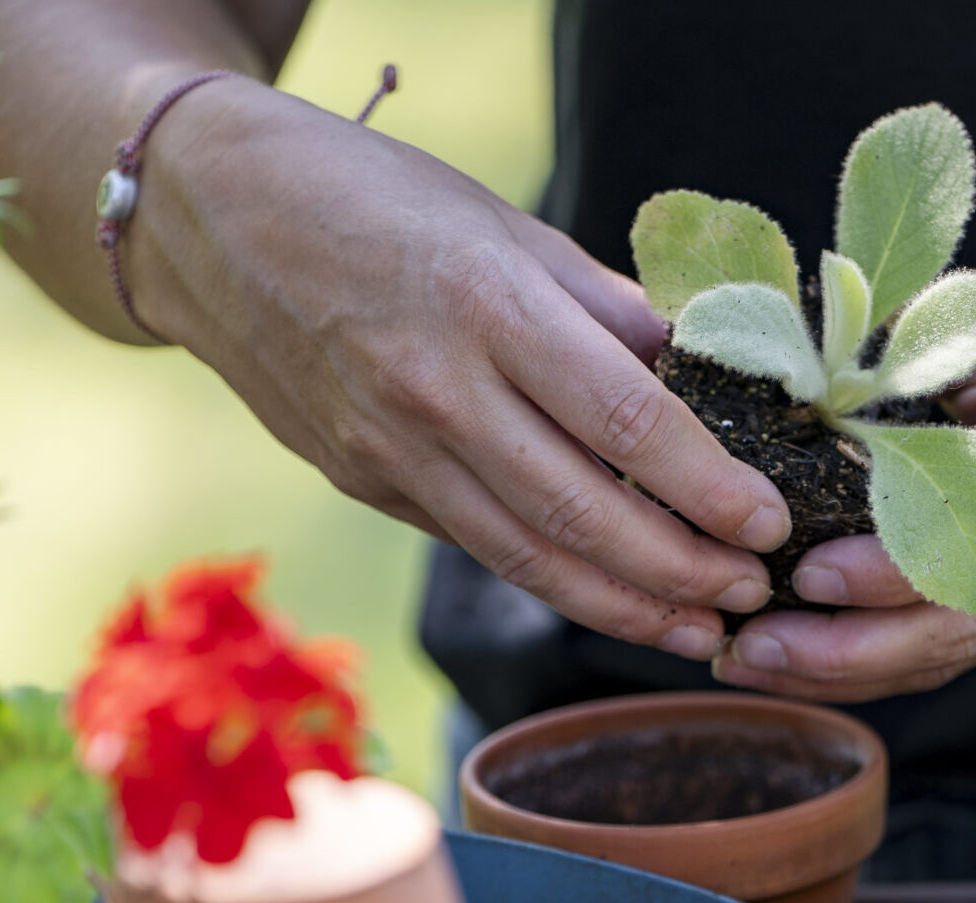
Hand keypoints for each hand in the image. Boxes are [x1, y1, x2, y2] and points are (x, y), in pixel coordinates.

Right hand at [130, 78, 790, 661]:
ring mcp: (388, 448)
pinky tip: (613, 599)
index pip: (624, 418)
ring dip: (625, 606)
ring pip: (526, 554)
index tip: (769, 523)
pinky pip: (477, 544)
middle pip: (580, 510)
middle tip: (752, 594)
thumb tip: (704, 370)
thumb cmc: (374, 199)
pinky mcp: (363, 483)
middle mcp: (433, 389)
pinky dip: (555, 582)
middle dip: (681, 570)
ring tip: (700, 630)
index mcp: (485, 303)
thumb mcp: (504, 224)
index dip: (705, 485)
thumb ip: (605, 307)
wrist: (206, 218)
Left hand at [714, 246, 975, 701]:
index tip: (818, 571)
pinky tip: (805, 663)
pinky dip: (881, 664)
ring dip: (853, 670)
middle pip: (967, 619)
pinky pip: (961, 643)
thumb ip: (916, 339)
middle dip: (853, 646)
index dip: (903, 565)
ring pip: (959, 648)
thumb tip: (789, 368)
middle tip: (753, 643)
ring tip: (751, 663)